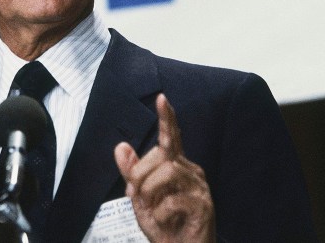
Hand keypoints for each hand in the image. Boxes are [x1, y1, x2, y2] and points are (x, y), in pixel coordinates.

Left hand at [114, 94, 214, 242]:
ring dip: (150, 191)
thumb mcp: (140, 198)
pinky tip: (166, 220)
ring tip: (152, 208)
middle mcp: (190, 172)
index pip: (171, 137)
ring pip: (167, 172)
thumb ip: (131, 173)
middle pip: (161, 155)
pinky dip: (162, 212)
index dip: (167, 118)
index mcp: (175, 166)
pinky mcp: (204, 206)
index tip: (162, 98)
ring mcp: (199, 188)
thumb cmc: (164, 226)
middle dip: (140, 174)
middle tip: (137, 196)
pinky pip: (174, 200)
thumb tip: (120, 146)